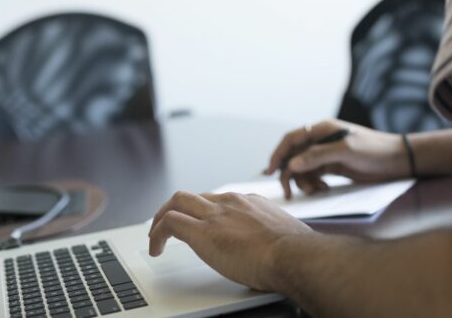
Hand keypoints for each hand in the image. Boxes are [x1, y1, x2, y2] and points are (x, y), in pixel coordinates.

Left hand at [148, 190, 315, 290]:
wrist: (293, 255)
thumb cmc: (295, 252)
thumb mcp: (284, 235)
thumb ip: (274, 236)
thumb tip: (278, 248)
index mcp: (250, 203)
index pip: (219, 200)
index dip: (205, 213)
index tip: (202, 224)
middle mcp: (230, 203)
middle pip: (194, 196)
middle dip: (176, 208)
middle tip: (167, 225)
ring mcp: (215, 215)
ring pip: (177, 201)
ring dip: (162, 218)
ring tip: (156, 235)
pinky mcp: (202, 233)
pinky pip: (170, 223)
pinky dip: (158, 233)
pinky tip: (156, 248)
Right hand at [263, 119, 408, 198]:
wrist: (398, 161)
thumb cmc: (374, 152)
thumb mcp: (346, 152)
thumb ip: (318, 156)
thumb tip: (291, 165)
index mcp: (322, 130)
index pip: (291, 139)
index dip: (277, 154)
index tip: (268, 172)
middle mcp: (321, 140)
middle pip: (294, 156)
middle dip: (289, 174)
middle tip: (289, 193)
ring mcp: (327, 154)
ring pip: (303, 169)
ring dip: (304, 182)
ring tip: (317, 192)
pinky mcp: (333, 166)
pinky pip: (314, 175)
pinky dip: (314, 184)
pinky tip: (324, 190)